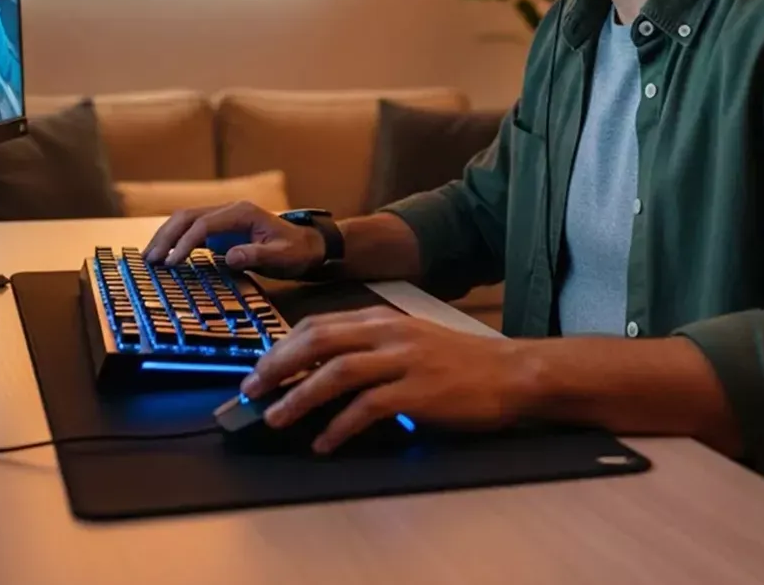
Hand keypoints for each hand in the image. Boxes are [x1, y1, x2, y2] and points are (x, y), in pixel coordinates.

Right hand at [142, 200, 325, 277]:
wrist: (307, 245)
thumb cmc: (296, 251)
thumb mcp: (282, 256)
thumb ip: (256, 255)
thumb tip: (229, 256)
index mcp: (242, 212)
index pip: (205, 224)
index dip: (186, 243)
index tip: (172, 263)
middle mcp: (230, 209)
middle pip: (188, 216)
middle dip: (166, 236)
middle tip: (149, 259)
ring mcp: (224, 217)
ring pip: (186, 219)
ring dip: (166, 236)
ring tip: (149, 256)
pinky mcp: (221, 228)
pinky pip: (192, 229)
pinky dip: (175, 239)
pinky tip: (164, 254)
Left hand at [240, 307, 534, 452]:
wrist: (511, 372)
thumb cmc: (459, 362)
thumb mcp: (410, 340)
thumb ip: (371, 347)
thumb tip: (323, 370)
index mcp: (382, 320)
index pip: (320, 324)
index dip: (284, 345)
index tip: (261, 367)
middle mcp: (388, 333)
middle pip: (318, 341)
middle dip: (278, 365)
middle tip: (252, 390)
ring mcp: (403, 360)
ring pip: (336, 373)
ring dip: (299, 397)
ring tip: (275, 418)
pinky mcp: (418, 392)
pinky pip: (367, 408)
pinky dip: (339, 427)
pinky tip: (324, 444)